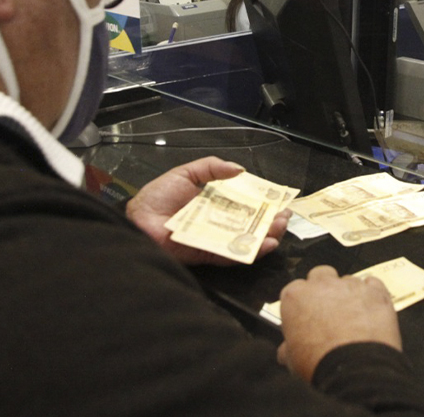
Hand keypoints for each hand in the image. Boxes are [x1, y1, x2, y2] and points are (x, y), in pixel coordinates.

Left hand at [125, 157, 289, 265]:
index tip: (279, 199)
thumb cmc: (157, 197)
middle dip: (270, 221)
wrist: (138, 219)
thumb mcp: (186, 173)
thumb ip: (211, 167)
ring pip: (246, 240)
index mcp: (214, 202)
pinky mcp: (208, 255)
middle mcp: (217, 222)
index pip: (245, 203)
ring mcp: (214, 239)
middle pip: (251, 223)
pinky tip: (263, 245)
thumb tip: (239, 168)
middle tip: (284, 216)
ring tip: (278, 230)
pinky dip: (248, 252)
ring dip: (265, 236)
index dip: (263, 202)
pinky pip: (231, 255)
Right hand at [276, 265, 401, 381]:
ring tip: (353, 318)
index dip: (301, 304)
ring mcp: (350, 286)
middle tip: (329, 311)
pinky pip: (373, 284)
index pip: (295, 290)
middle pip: (321, 275)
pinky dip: (372, 294)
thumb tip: (286, 352)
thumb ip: (288, 349)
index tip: (305, 315)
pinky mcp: (375, 291)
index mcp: (295, 296)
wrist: (355, 369)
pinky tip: (370, 312)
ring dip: (349, 294)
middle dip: (324, 289)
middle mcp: (322, 285)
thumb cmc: (321, 362)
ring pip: (348, 280)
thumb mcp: (292, 360)